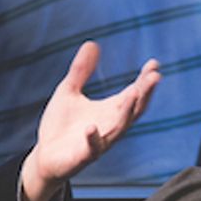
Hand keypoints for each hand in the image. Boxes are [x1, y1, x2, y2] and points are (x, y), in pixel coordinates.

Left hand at [20, 41, 160, 200]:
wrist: (45, 157)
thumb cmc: (60, 126)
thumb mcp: (69, 91)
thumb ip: (81, 70)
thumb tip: (92, 43)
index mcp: (110, 111)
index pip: (134, 94)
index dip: (145, 80)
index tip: (154, 63)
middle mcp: (110, 126)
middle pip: (134, 109)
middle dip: (145, 93)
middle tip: (155, 76)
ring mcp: (99, 142)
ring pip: (119, 128)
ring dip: (127, 111)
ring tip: (135, 92)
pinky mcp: (83, 156)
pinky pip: (92, 149)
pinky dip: (93, 138)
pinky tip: (91, 127)